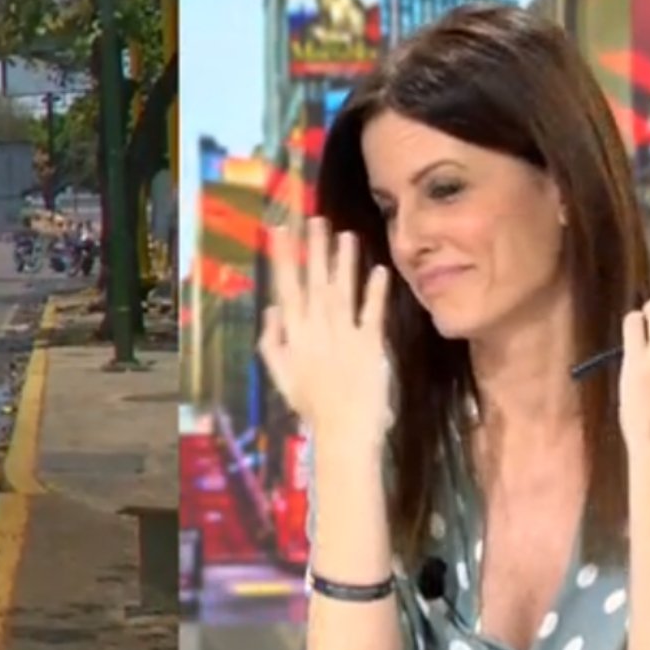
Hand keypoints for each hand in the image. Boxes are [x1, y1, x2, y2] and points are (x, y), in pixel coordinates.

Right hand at [258, 216, 394, 450]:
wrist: (344, 429)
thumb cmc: (311, 404)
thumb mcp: (280, 375)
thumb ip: (272, 342)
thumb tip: (270, 310)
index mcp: (294, 335)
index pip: (287, 288)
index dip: (283, 258)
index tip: (280, 231)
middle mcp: (318, 328)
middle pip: (315, 282)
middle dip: (315, 249)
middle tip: (316, 220)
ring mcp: (345, 334)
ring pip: (343, 291)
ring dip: (344, 263)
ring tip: (346, 235)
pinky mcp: (371, 344)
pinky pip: (372, 313)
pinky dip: (375, 292)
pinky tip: (379, 271)